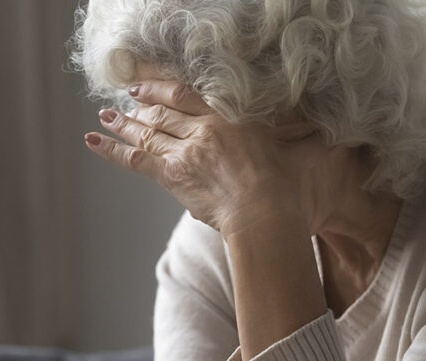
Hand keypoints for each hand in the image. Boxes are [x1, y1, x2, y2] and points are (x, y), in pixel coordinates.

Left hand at [83, 80, 348, 237]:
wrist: (267, 215)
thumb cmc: (290, 188)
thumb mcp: (303, 152)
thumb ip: (304, 134)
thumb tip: (333, 130)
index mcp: (232, 117)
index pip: (190, 93)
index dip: (166, 85)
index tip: (150, 81)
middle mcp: (205, 127)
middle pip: (165, 110)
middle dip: (142, 103)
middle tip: (124, 97)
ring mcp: (185, 149)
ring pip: (148, 130)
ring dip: (123, 122)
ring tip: (105, 115)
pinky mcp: (172, 174)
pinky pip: (134, 157)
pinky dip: (110, 148)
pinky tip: (92, 138)